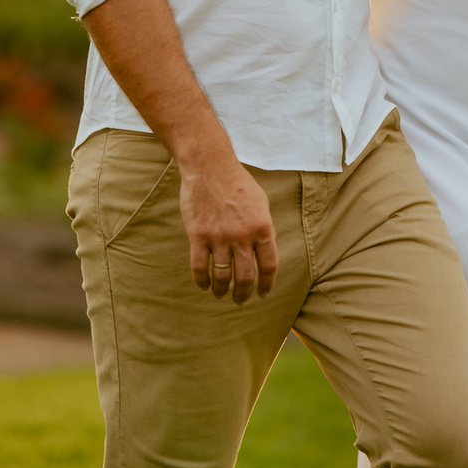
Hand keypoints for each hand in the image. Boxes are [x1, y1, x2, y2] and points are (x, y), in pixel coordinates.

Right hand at [179, 155, 277, 303]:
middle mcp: (242, 236)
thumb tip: (265, 254)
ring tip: (221, 295)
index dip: (267, 285)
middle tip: (240, 300)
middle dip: (243, 294)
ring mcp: (219, 237)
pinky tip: (204, 285)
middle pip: (245, 277)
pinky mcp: (198, 235)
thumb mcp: (262, 204)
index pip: (268, 266)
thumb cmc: (239, 184)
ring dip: (222, 290)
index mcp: (262, 228)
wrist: (211, 167)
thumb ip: (264, 230)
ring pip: (222, 276)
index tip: (263, 294)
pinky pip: (199, 266)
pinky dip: (202, 280)